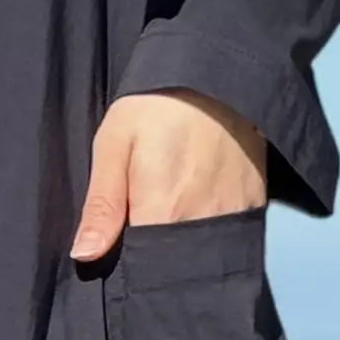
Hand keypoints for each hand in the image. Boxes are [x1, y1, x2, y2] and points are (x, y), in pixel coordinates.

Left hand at [69, 92, 266, 262]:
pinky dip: (214, 234)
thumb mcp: (114, 145)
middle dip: (160, 262)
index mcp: (160, 212)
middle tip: (145, 230)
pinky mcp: (254, 203)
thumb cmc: (155, 107)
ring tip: (173, 220)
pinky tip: (200, 214)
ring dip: (187, 249)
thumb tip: (84, 256)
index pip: (144, 267)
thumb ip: (101, 205)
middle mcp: (201, 222)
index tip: (122, 255)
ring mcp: (232, 214)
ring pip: (204, 254)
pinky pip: (231, 236)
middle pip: (177, 265)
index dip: (130, 268)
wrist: (215, 72)